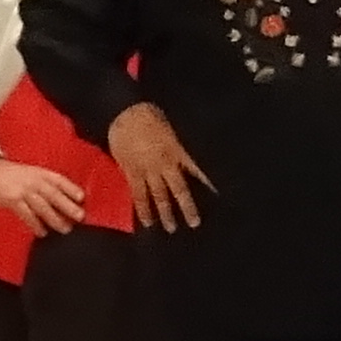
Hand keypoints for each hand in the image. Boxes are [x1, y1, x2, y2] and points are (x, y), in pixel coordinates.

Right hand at [0, 157, 91, 228]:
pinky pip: (27, 214)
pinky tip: (42, 232)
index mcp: (40, 173)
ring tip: (65, 229)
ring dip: (55, 219)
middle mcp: (34, 180)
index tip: (82, 198)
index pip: (60, 180)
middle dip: (69, 206)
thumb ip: (43, 184)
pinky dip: (35, 224)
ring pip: (43, 206)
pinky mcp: (12, 200)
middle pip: (55, 194)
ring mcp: (23, 190)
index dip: (72, 189)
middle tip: (80, 216)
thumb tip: (60, 198)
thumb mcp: (29, 173)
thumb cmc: (8, 174)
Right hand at [109, 103, 209, 233]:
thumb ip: (180, 142)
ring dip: (165, 213)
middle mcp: (164, 164)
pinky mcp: (131, 173)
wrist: (123, 112)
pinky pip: (138, 195)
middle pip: (179, 189)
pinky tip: (146, 221)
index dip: (207, 183)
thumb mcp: (172, 125)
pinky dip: (143, 209)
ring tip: (171, 228)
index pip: (196, 170)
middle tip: (194, 223)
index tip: (217, 197)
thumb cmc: (148, 113)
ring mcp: (147, 170)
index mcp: (177, 150)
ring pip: (159, 196)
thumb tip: (190, 152)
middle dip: (187, 207)